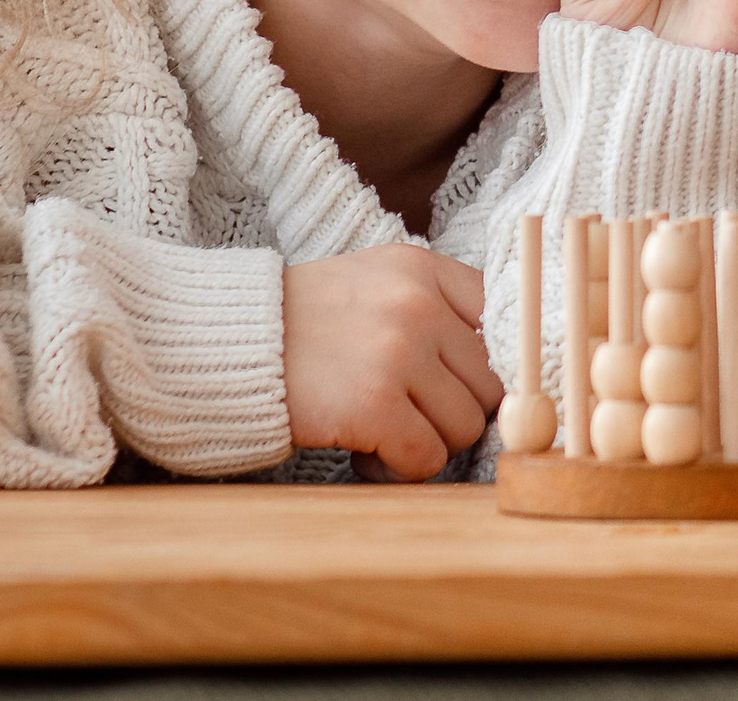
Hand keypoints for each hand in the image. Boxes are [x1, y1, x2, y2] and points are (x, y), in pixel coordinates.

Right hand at [282, 245, 502, 480]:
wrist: (233, 343)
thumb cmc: (310, 322)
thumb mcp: (380, 284)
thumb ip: (439, 309)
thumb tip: (504, 369)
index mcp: (424, 270)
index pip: (504, 320)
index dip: (495, 364)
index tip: (470, 386)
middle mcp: (418, 305)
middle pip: (491, 383)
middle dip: (458, 411)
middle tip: (415, 415)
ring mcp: (397, 354)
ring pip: (465, 425)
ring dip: (430, 442)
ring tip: (387, 431)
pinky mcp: (372, 406)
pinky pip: (427, 457)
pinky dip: (403, 467)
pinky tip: (368, 452)